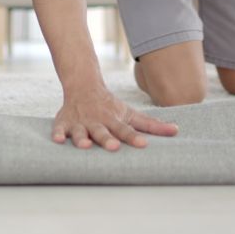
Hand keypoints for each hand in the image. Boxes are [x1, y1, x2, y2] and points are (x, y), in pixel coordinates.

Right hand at [53, 84, 178, 150]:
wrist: (83, 86)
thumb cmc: (110, 106)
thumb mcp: (131, 113)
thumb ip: (151, 125)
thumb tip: (176, 131)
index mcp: (113, 120)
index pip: (125, 130)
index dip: (134, 137)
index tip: (144, 144)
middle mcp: (97, 121)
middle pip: (103, 132)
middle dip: (107, 139)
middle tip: (113, 147)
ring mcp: (80, 122)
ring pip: (80, 132)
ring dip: (82, 139)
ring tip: (85, 146)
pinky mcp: (64, 123)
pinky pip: (59, 129)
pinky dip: (58, 134)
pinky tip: (58, 140)